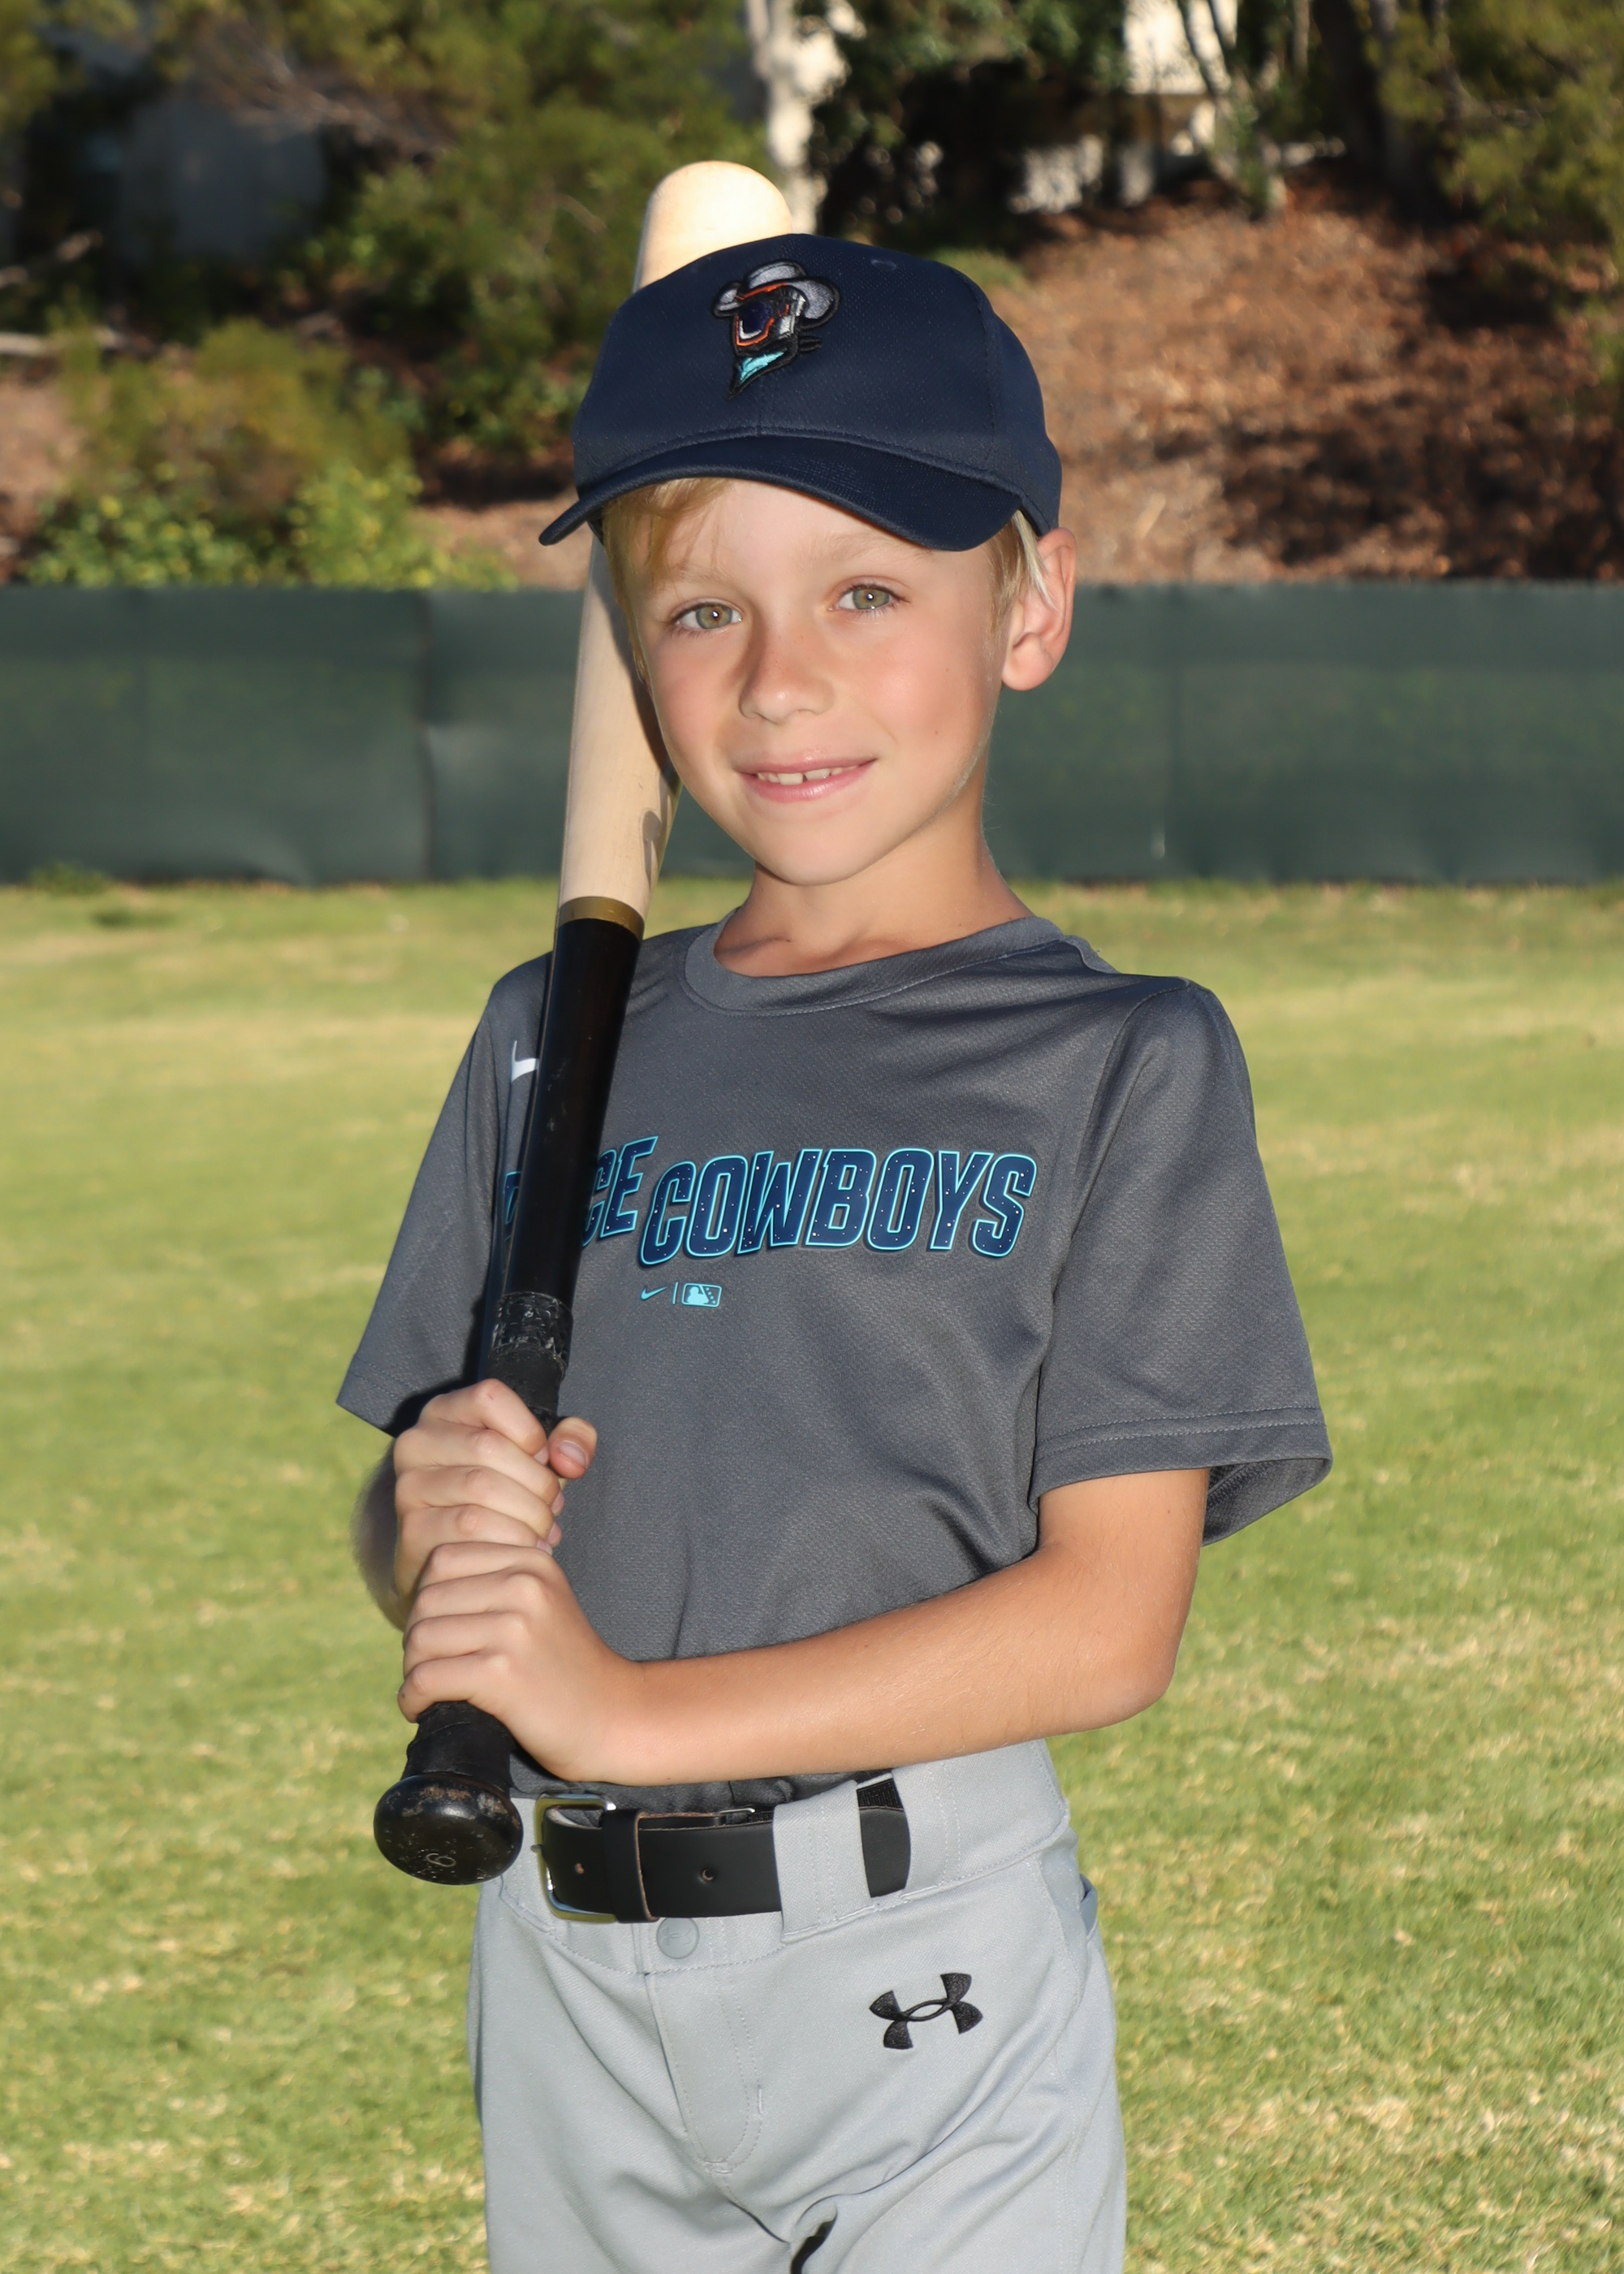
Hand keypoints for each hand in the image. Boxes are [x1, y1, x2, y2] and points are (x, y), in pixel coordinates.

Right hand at [391, 1378, 596, 1607]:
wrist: (457, 1556)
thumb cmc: (503, 1497)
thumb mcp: (539, 1459)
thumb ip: (571, 1442)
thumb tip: (569, 1459)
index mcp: (446, 1411)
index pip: (489, 1396)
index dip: (529, 1429)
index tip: (543, 1459)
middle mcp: (418, 1442)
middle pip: (488, 1446)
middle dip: (536, 1482)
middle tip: (553, 1508)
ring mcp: (409, 1486)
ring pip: (480, 1488)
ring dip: (527, 1514)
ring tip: (543, 1531)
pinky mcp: (412, 1529)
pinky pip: (469, 1528)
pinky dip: (510, 1539)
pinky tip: (524, 1548)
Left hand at [399, 1533, 640, 1782]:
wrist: (612, 1717)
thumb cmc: (564, 1667)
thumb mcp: (540, 1604)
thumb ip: (494, 1583)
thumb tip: (421, 1590)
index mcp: (531, 1562)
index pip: (443, 1558)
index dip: (427, 1597)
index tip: (439, 1632)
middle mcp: (523, 1586)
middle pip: (427, 1599)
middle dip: (415, 1638)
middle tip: (428, 1667)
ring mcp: (514, 1629)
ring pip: (421, 1638)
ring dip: (413, 1670)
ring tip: (426, 1688)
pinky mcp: (502, 1673)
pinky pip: (427, 1678)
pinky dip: (413, 1698)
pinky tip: (422, 1709)